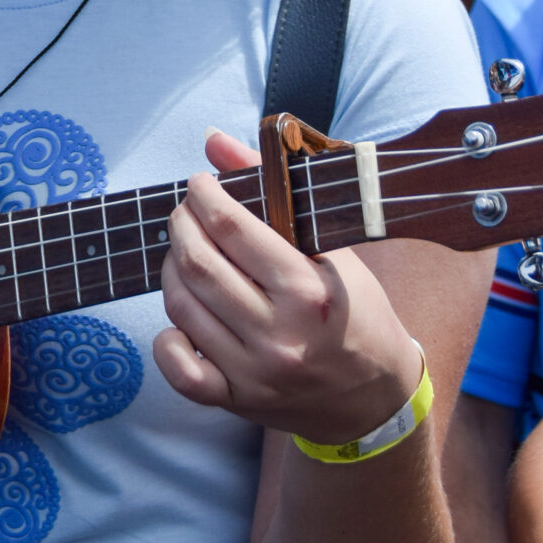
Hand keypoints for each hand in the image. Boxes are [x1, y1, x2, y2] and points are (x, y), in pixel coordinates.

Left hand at [154, 129, 420, 440]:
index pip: (233, 230)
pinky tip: (181, 318)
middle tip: (185, 214)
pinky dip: (167, 341)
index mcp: (309, 291)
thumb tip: (215, 140)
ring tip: (185, 254)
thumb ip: (273, 190)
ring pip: (182, 308)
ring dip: (172, 271)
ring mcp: (256, 373)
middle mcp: (280, 335)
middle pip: (199, 266)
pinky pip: (179, 373)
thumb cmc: (355, 312)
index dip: (205, 197)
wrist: (375, 396)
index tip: (199, 184)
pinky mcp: (238, 402)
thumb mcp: (330, 249)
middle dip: (181, 227)